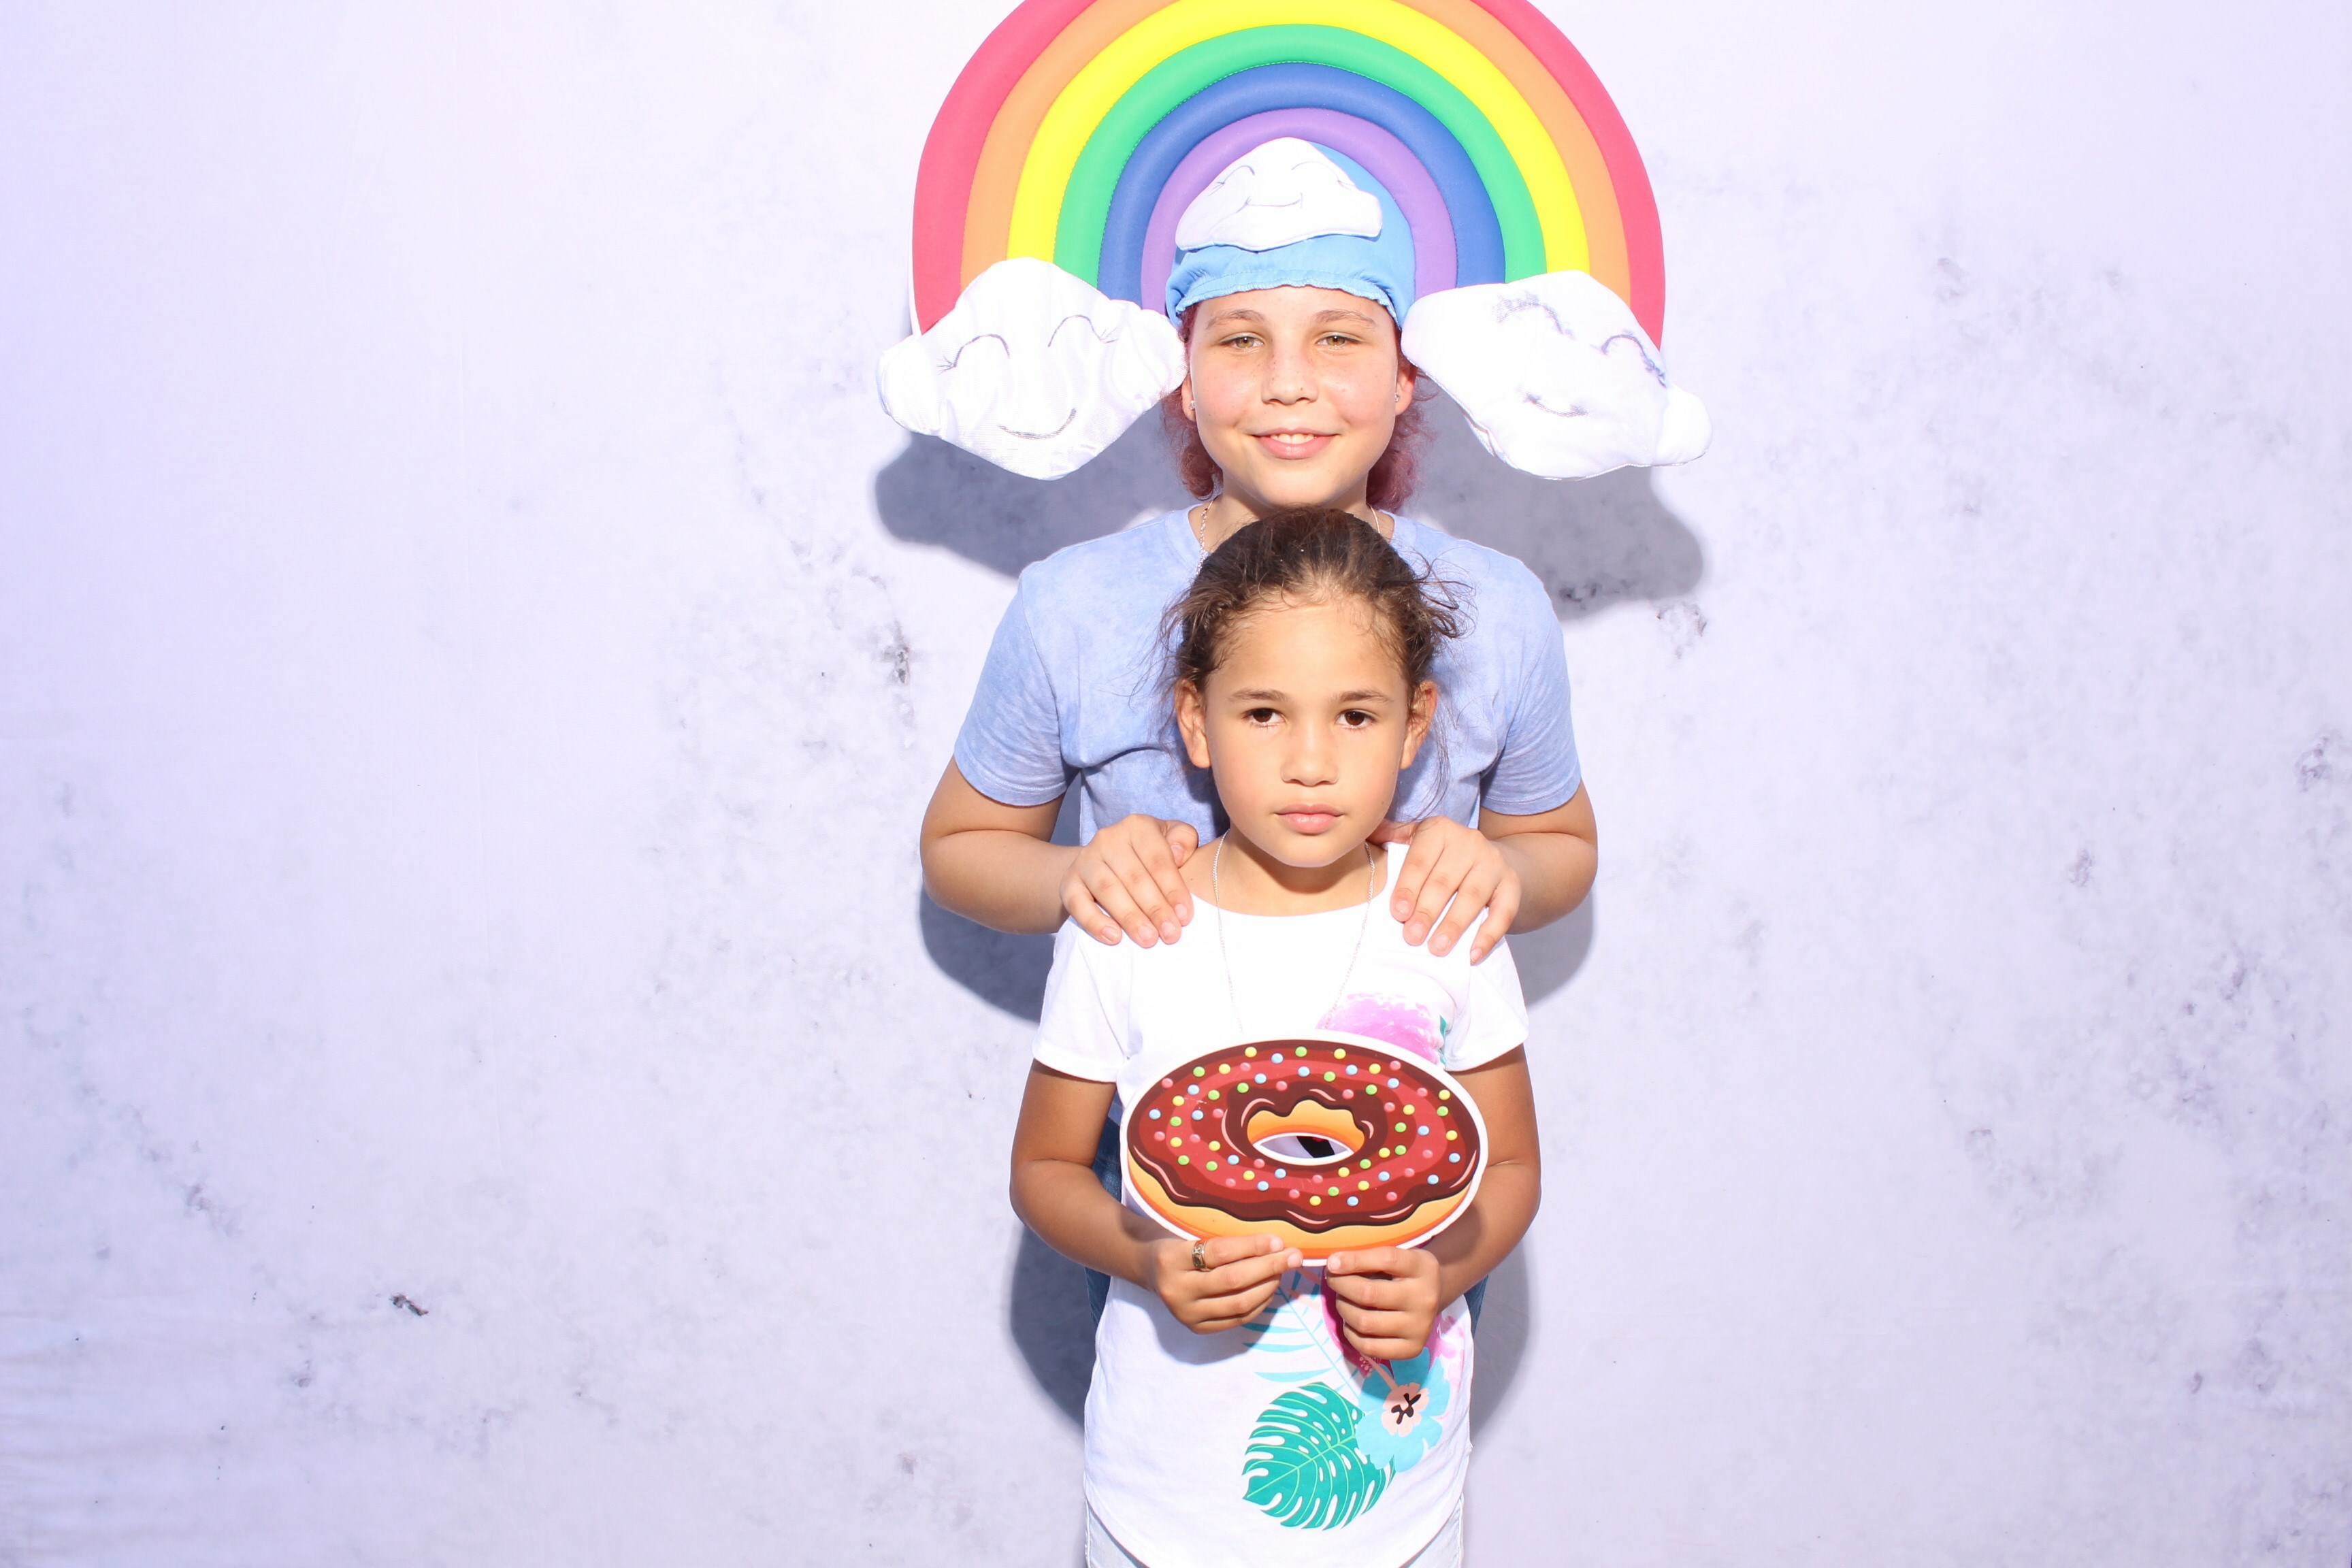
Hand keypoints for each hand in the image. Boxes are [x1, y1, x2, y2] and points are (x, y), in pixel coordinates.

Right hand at [1063, 815, 1199, 945]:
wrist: (1106, 864)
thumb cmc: (1149, 856)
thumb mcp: (1170, 839)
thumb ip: (1183, 840)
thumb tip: (1178, 853)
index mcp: (1137, 826)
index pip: (1158, 859)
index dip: (1173, 889)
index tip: (1185, 916)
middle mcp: (1108, 839)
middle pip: (1134, 877)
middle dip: (1155, 909)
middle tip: (1171, 934)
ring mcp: (1085, 860)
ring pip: (1108, 890)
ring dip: (1130, 917)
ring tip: (1148, 939)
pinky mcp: (1069, 882)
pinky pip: (1078, 903)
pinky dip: (1094, 922)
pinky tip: (1114, 938)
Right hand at [1147, 1234, 1301, 1333]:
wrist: (1150, 1270)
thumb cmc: (1178, 1244)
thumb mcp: (1190, 1233)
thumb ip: (1226, 1241)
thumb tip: (1275, 1245)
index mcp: (1171, 1259)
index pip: (1219, 1253)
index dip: (1252, 1247)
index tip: (1278, 1241)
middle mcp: (1176, 1290)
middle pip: (1232, 1281)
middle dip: (1269, 1267)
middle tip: (1293, 1256)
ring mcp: (1186, 1314)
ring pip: (1239, 1303)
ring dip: (1268, 1286)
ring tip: (1282, 1271)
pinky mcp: (1196, 1329)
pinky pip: (1237, 1318)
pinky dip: (1259, 1303)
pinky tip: (1268, 1288)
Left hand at [1323, 1245, 1442, 1360]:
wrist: (1435, 1295)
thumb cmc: (1405, 1271)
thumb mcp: (1396, 1254)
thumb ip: (1369, 1256)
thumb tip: (1334, 1265)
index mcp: (1422, 1267)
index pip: (1386, 1259)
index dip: (1355, 1260)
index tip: (1332, 1262)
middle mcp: (1425, 1298)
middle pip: (1369, 1294)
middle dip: (1341, 1285)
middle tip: (1334, 1280)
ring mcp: (1420, 1327)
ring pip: (1365, 1322)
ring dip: (1344, 1308)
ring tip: (1343, 1299)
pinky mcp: (1413, 1349)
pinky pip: (1369, 1347)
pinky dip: (1351, 1333)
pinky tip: (1351, 1321)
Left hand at [1369, 817, 1518, 959]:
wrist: (1491, 860)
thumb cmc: (1441, 857)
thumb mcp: (1417, 840)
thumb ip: (1393, 838)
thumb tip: (1362, 834)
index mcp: (1440, 830)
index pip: (1421, 859)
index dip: (1408, 887)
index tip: (1397, 913)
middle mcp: (1469, 841)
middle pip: (1445, 881)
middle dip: (1427, 912)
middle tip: (1411, 937)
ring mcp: (1494, 863)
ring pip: (1472, 896)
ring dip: (1454, 925)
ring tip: (1436, 949)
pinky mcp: (1512, 885)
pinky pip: (1503, 912)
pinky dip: (1488, 935)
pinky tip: (1471, 955)